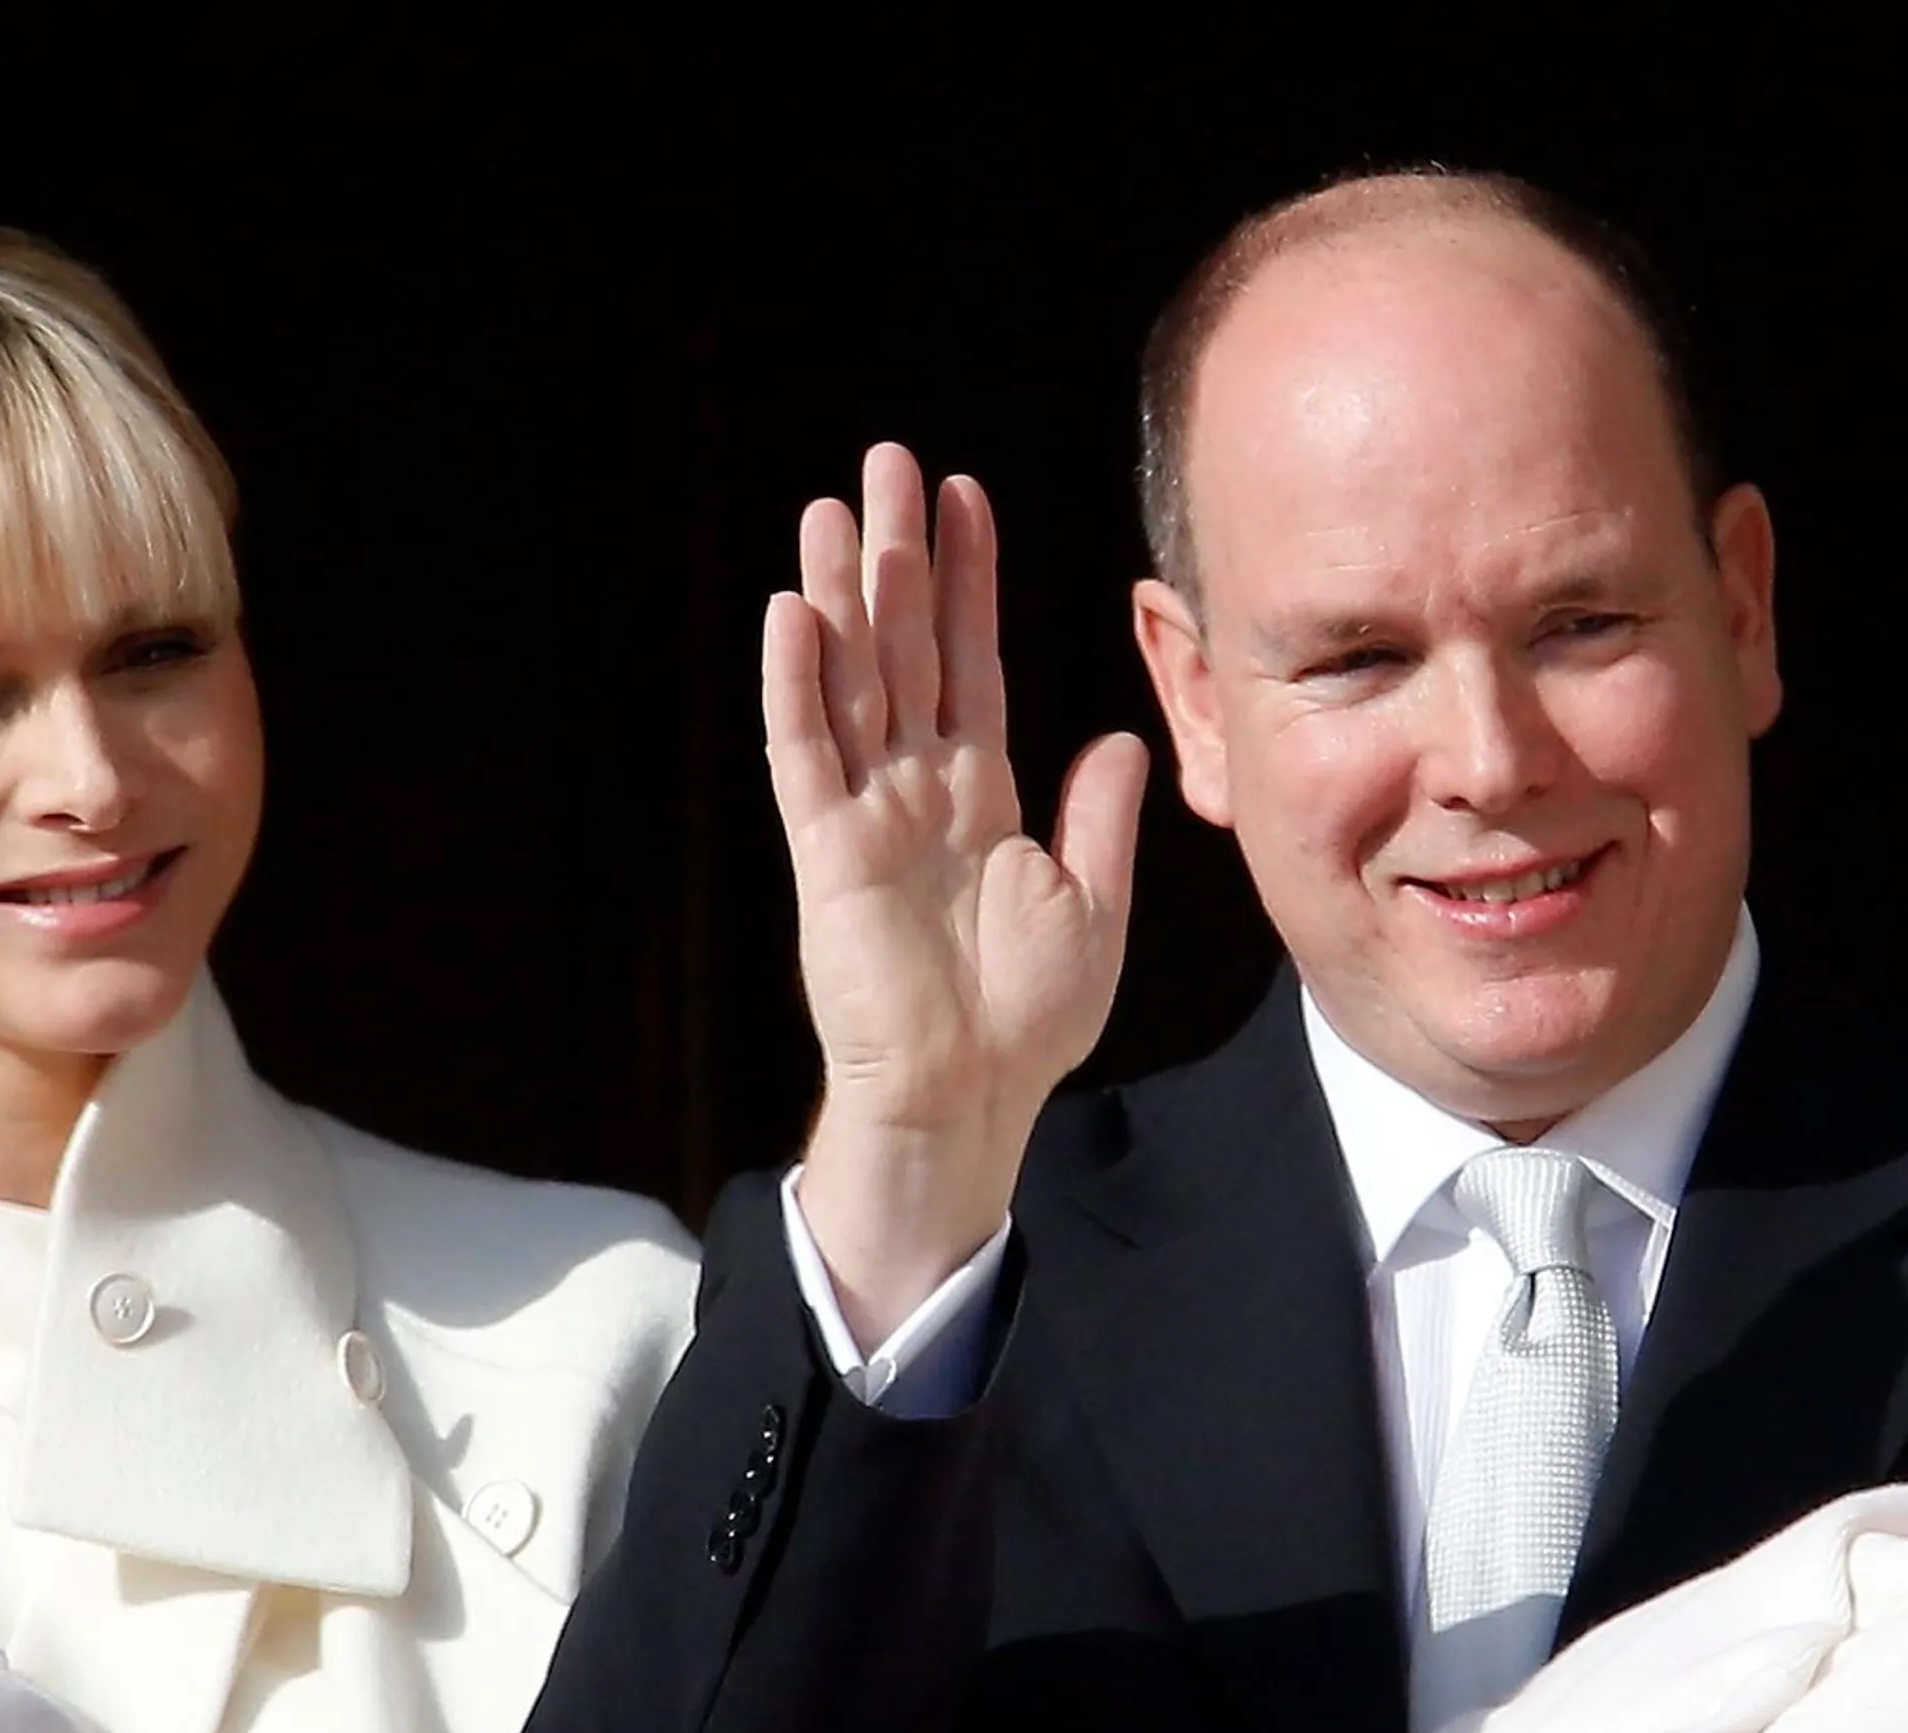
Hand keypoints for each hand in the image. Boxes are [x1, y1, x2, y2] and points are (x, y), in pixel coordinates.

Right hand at [773, 444, 1147, 1336]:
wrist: (967, 1095)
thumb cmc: (1024, 1019)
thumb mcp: (1091, 903)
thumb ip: (1097, 817)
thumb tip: (1115, 735)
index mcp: (976, 796)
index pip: (970, 662)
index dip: (969, 580)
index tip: (965, 498)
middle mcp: (915, 790)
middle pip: (903, 647)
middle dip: (896, 555)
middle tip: (887, 463)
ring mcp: (867, 816)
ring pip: (849, 681)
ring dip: (839, 596)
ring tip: (831, 508)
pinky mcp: (829, 854)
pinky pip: (806, 756)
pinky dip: (797, 687)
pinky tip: (791, 617)